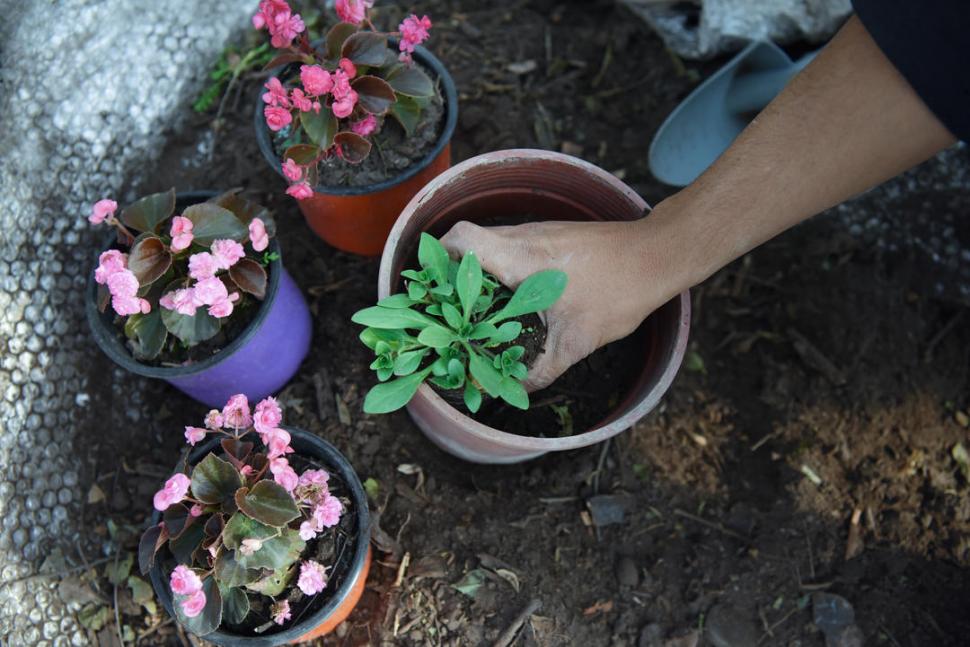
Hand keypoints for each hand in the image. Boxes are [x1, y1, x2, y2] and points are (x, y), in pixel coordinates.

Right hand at [440, 217, 678, 389]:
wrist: (660, 255)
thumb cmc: (619, 291)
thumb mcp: (576, 341)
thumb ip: (538, 370)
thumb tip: (511, 392)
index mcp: (521, 258)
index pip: (461, 239)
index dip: (436, 258)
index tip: (430, 288)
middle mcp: (524, 237)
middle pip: (468, 242)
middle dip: (452, 275)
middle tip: (448, 309)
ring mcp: (539, 232)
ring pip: (491, 245)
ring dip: (478, 273)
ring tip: (475, 309)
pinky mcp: (553, 236)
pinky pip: (513, 248)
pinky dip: (502, 270)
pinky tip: (511, 299)